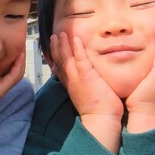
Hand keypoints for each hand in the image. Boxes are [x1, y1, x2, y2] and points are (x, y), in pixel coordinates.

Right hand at [50, 33, 123, 152]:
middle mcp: (71, 81)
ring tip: (60, 33)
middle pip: (59, 61)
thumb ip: (87, 88)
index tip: (53, 50)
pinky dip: (76, 47)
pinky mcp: (86, 76)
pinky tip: (75, 38)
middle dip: (56, 48)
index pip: (60, 70)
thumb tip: (90, 83)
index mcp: (71, 86)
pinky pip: (80, 58)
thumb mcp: (88, 98)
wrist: (101, 121)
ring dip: (62, 44)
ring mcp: (77, 78)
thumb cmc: (99, 113)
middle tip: (54, 37)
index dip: (55, 59)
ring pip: (65, 57)